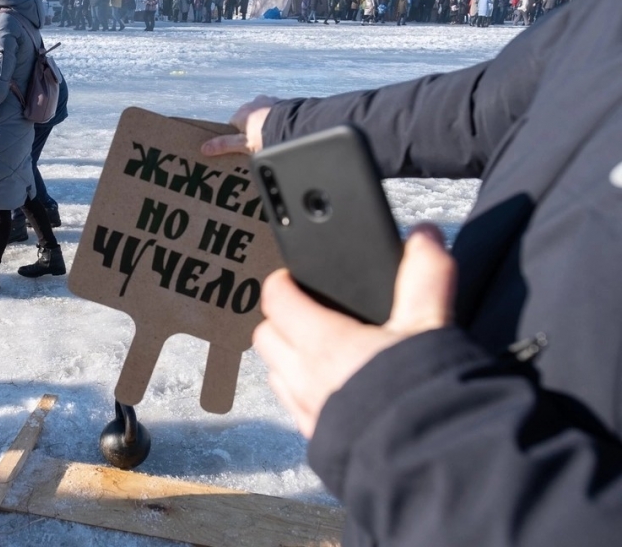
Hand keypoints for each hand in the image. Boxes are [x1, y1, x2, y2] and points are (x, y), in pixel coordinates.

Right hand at [201, 94, 280, 156]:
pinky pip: (275, 112)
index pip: (232, 124)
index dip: (236, 136)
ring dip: (265, 122)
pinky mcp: (282, 103)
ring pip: (262, 113)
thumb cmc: (266, 136)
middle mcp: (253, 103)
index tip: (242, 146)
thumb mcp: (244, 144)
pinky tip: (281, 129)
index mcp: (242, 113)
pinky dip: (276, 119)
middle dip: (252, 128)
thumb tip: (204, 148)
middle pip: (248, 118)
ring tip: (272, 136)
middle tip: (259, 143)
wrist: (293, 126)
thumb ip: (225, 145)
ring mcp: (269, 101)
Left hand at [253, 224, 456, 438]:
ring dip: (288, 359)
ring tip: (320, 350)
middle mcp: (305, 378)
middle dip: (280, 320)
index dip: (283, 282)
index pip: (277, 299)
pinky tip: (335, 390)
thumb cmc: (425, 394)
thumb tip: (425, 234)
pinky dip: (304, 392)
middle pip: (266, 336)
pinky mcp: (318, 440)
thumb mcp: (430, 325)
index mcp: (324, 343)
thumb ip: (426, 276)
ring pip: (276, 374)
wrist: (431, 463)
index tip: (293, 276)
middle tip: (307, 311)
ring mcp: (308, 411)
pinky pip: (294, 407)